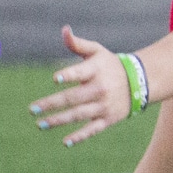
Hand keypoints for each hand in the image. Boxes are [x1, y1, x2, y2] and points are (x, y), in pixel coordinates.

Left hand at [29, 27, 132, 143]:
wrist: (140, 81)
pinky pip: (92, 129)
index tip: (55, 79)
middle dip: (52, 104)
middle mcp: (100, 89)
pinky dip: (80, 136)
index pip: (80, 73)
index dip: (68, 75)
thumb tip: (64, 30)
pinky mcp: (108, 119)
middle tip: (32, 109)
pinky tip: (65, 142)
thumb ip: (77, 44)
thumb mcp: (97, 51)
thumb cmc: (110, 65)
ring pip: (79, 115)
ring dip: (59, 121)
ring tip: (40, 124)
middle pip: (73, 98)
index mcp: (95, 70)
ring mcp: (104, 106)